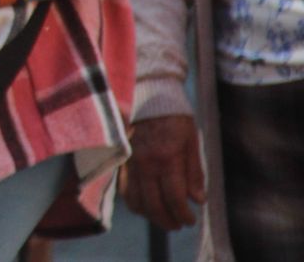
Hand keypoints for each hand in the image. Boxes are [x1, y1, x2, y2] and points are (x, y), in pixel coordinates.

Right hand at [121, 115, 204, 230]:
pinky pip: (124, 190)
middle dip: (167, 220)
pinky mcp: (121, 161)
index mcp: (166, 158)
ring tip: (164, 217)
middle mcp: (144, 163)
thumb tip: (198, 200)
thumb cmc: (175, 118)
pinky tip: (147, 204)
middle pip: (153, 205)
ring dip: (150, 215)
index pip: (174, 197)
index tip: (191, 220)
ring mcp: (130, 162)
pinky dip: (135, 203)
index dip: (183, 214)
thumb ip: (194, 173)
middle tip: (179, 224)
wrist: (149, 95)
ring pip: (135, 201)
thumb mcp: (192, 142)